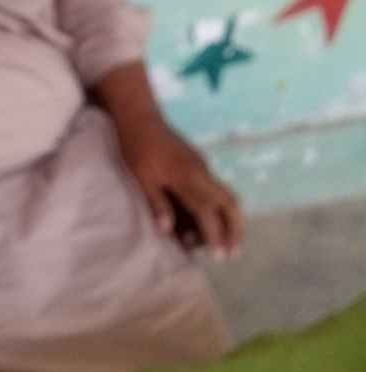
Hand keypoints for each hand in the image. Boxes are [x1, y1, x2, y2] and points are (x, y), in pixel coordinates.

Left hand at [115, 115, 242, 258]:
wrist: (138, 115)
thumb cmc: (136, 147)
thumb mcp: (142, 178)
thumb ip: (157, 204)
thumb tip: (168, 232)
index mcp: (188, 177)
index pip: (208, 211)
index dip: (214, 235)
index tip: (219, 256)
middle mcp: (201, 172)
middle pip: (230, 203)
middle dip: (235, 229)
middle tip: (235, 252)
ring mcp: (202, 165)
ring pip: (226, 195)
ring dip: (229, 219)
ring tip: (226, 242)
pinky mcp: (198, 162)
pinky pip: (215, 188)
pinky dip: (217, 207)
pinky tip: (207, 220)